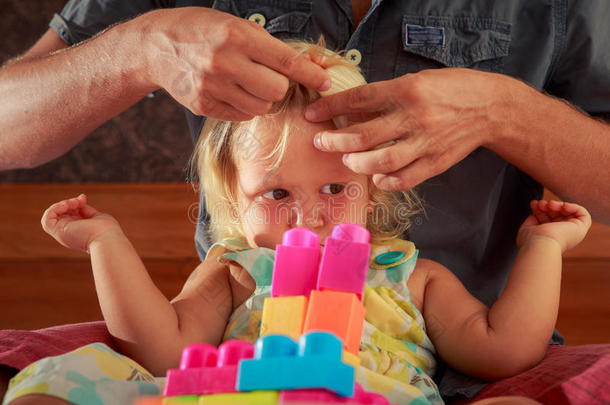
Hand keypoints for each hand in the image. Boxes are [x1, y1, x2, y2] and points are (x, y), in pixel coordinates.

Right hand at [41, 194, 120, 252]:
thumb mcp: (96, 216)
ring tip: (74, 203)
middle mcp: (68, 233)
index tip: (83, 198)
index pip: (69, 214)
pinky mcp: (57, 232)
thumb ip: (87, 210)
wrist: (106, 239)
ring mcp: (62, 233)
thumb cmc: (106, 230)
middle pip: (61, 214)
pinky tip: (66, 205)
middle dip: (69, 203)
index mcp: (78, 231)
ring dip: (61, 205)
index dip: (74, 204)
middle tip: (80, 201)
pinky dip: (55, 208)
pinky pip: (47, 218)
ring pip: (52, 215)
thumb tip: (81, 199)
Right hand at [136, 7, 329, 120]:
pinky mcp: (204, 105)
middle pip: (277, 90)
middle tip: (267, 77)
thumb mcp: (233, 25)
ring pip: (262, 106)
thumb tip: (306, 64)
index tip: (325, 81)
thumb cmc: (200, 31)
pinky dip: (245, 106)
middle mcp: (225, 62)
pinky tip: (231, 91)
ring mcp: (213, 87)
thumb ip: (267, 46)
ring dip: (263, 98)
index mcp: (236, 36)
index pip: (285, 61)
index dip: (310, 73)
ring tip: (246, 82)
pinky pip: (242, 115)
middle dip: (279, 86)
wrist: (155, 46)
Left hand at [304, 68, 517, 190]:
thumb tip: (351, 111)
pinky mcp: (436, 163)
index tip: (313, 115)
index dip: (332, 108)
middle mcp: (414, 116)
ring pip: (382, 160)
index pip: (360, 99)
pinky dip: (386, 181)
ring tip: (348, 161)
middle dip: (336, 141)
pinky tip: (376, 176)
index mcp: (407, 90)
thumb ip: (386, 96)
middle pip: (364, 135)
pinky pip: (405, 179)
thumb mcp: (417, 81)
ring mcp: (426, 142)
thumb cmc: (450, 89)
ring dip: (358, 163)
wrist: (491, 107)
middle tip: (322, 142)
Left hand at [516, 200, 591, 252]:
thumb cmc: (531, 240)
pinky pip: (582, 213)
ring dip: (557, 205)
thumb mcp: (527, 229)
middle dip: (547, 205)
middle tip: (540, 203)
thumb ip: (531, 222)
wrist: (540, 245)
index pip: (547, 219)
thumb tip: (533, 215)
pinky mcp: (581, 228)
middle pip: (557, 215)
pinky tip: (562, 206)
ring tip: (549, 204)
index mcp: (550, 238)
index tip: (533, 204)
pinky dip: (573, 206)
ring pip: (568, 213)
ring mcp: (572, 232)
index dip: (540, 209)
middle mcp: (562, 236)